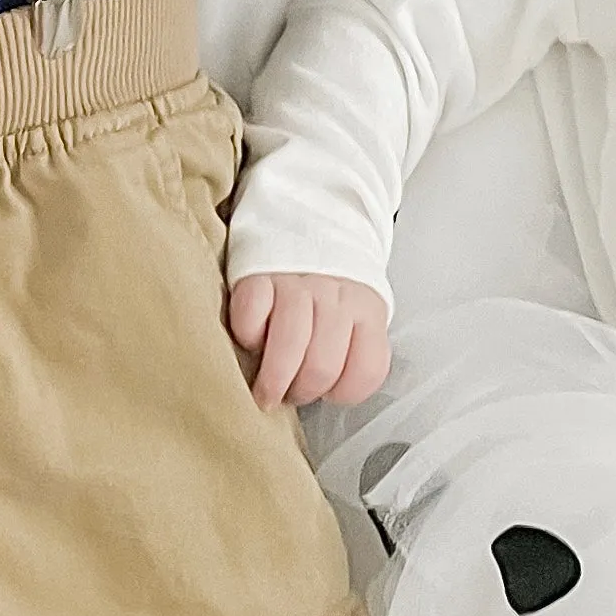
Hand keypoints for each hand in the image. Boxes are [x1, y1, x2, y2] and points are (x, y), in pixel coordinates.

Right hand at [227, 271, 393, 409]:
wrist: (307, 220)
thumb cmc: (329, 285)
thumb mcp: (358, 312)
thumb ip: (354, 349)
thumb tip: (327, 393)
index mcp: (366, 309)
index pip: (367, 370)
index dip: (344, 392)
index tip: (327, 394)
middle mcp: (335, 296)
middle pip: (323, 365)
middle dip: (302, 391)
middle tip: (289, 395)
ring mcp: (295, 284)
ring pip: (289, 345)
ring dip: (273, 379)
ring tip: (265, 391)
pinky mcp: (257, 276)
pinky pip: (251, 316)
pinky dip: (247, 335)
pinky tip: (251, 339)